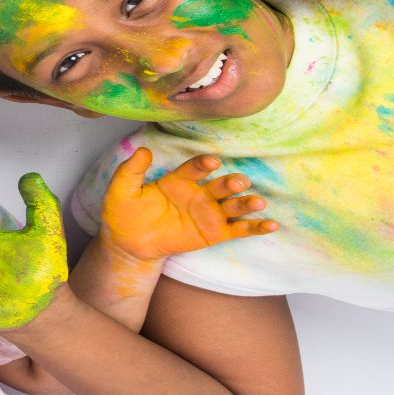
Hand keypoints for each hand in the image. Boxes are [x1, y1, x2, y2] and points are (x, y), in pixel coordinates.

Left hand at [98, 149, 275, 262]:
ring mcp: (208, 213)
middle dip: (230, 183)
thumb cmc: (124, 212)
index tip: (211, 162)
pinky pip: (238, 229)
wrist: (128, 243)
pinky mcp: (214, 233)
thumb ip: (131, 170)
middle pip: (219, 185)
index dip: (203, 165)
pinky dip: (255, 227)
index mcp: (178, 179)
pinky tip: (271, 225)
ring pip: (232, 205)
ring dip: (246, 202)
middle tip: (238, 182)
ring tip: (258, 201)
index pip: (194, 169)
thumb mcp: (122, 190)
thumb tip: (143, 150)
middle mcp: (197, 193)